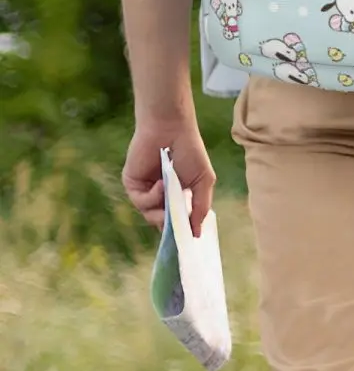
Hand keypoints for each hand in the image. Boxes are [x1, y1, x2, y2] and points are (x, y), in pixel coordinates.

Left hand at [122, 119, 214, 238]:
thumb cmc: (191, 151)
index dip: (180, 231)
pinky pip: (141, 202)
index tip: (186, 242)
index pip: (177, 220)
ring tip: (171, 193)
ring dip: (161, 209)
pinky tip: (161, 183)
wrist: (171, 129)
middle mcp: (160, 196)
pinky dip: (152, 197)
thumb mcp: (203, 181)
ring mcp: (145, 191)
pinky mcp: (132, 185)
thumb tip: (197, 233)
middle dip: (170, 226)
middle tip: (177, 226)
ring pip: (150, 215)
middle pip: (162, 222)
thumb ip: (201, 208)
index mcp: (177, 195)